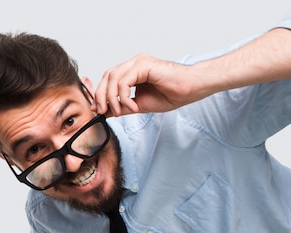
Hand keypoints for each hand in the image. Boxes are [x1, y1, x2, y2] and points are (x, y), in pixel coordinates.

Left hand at [93, 53, 208, 116]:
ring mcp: (139, 62)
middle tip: (102, 112)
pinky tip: (133, 107)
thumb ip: (122, 106)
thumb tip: (104, 112)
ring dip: (112, 98)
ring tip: (120, 111)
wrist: (192, 89)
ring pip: (113, 77)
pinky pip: (124, 81)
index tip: (99, 111)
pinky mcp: (144, 65)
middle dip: (101, 95)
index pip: (108, 79)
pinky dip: (124, 96)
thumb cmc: (172, 94)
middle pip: (107, 76)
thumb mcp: (140, 105)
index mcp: (132, 71)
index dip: (100, 94)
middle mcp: (134, 63)